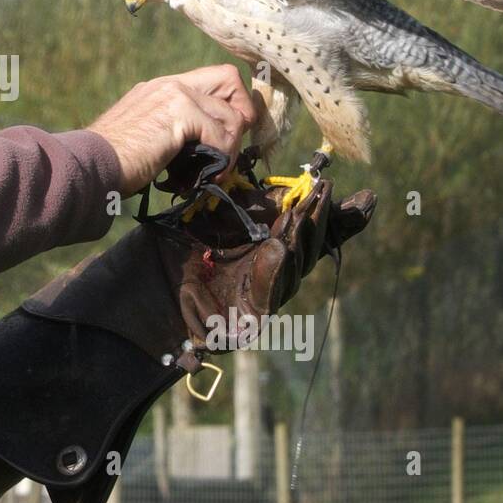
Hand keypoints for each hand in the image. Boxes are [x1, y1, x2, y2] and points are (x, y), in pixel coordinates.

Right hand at [87, 65, 256, 195]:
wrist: (91, 165)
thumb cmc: (112, 162)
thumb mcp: (145, 137)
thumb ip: (172, 132)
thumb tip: (205, 151)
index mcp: (159, 88)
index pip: (212, 78)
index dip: (229, 104)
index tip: (226, 136)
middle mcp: (168, 84)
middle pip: (229, 77)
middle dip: (241, 113)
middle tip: (230, 146)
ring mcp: (173, 94)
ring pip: (230, 113)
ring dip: (231, 147)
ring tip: (215, 171)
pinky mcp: (178, 112)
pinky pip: (220, 133)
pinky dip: (221, 158)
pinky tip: (206, 176)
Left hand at [147, 177, 375, 371]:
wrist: (137, 294)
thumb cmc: (173, 252)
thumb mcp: (213, 218)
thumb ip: (248, 202)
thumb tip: (283, 177)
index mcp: (270, 252)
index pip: (315, 234)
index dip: (342, 219)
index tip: (365, 199)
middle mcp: (271, 278)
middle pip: (310, 249)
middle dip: (322, 222)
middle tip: (328, 192)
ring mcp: (260, 303)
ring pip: (293, 270)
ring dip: (302, 241)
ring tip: (308, 211)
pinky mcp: (244, 325)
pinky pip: (266, 295)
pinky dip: (275, 272)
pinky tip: (281, 249)